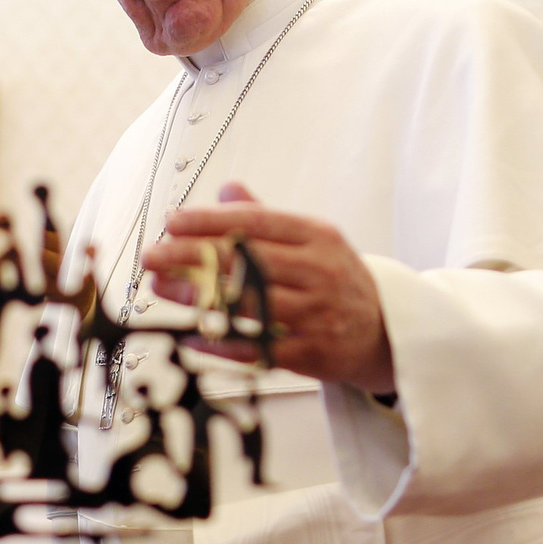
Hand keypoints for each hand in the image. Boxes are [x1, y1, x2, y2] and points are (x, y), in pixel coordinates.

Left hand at [144, 184, 395, 395]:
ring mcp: (317, 315)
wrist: (388, 333)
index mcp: (318, 237)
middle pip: (246, 261)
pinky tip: (188, 336)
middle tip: (153, 255)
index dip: (210, 221)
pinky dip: (220, 344)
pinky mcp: (312, 354)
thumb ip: (268, 219)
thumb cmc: (339, 283)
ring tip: (162, 289)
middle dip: (192, 257)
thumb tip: (227, 189)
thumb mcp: (314, 242)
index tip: (173, 221)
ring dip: (198, 298)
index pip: (256, 223)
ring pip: (249, 304)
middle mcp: (320, 273)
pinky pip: (257, 348)